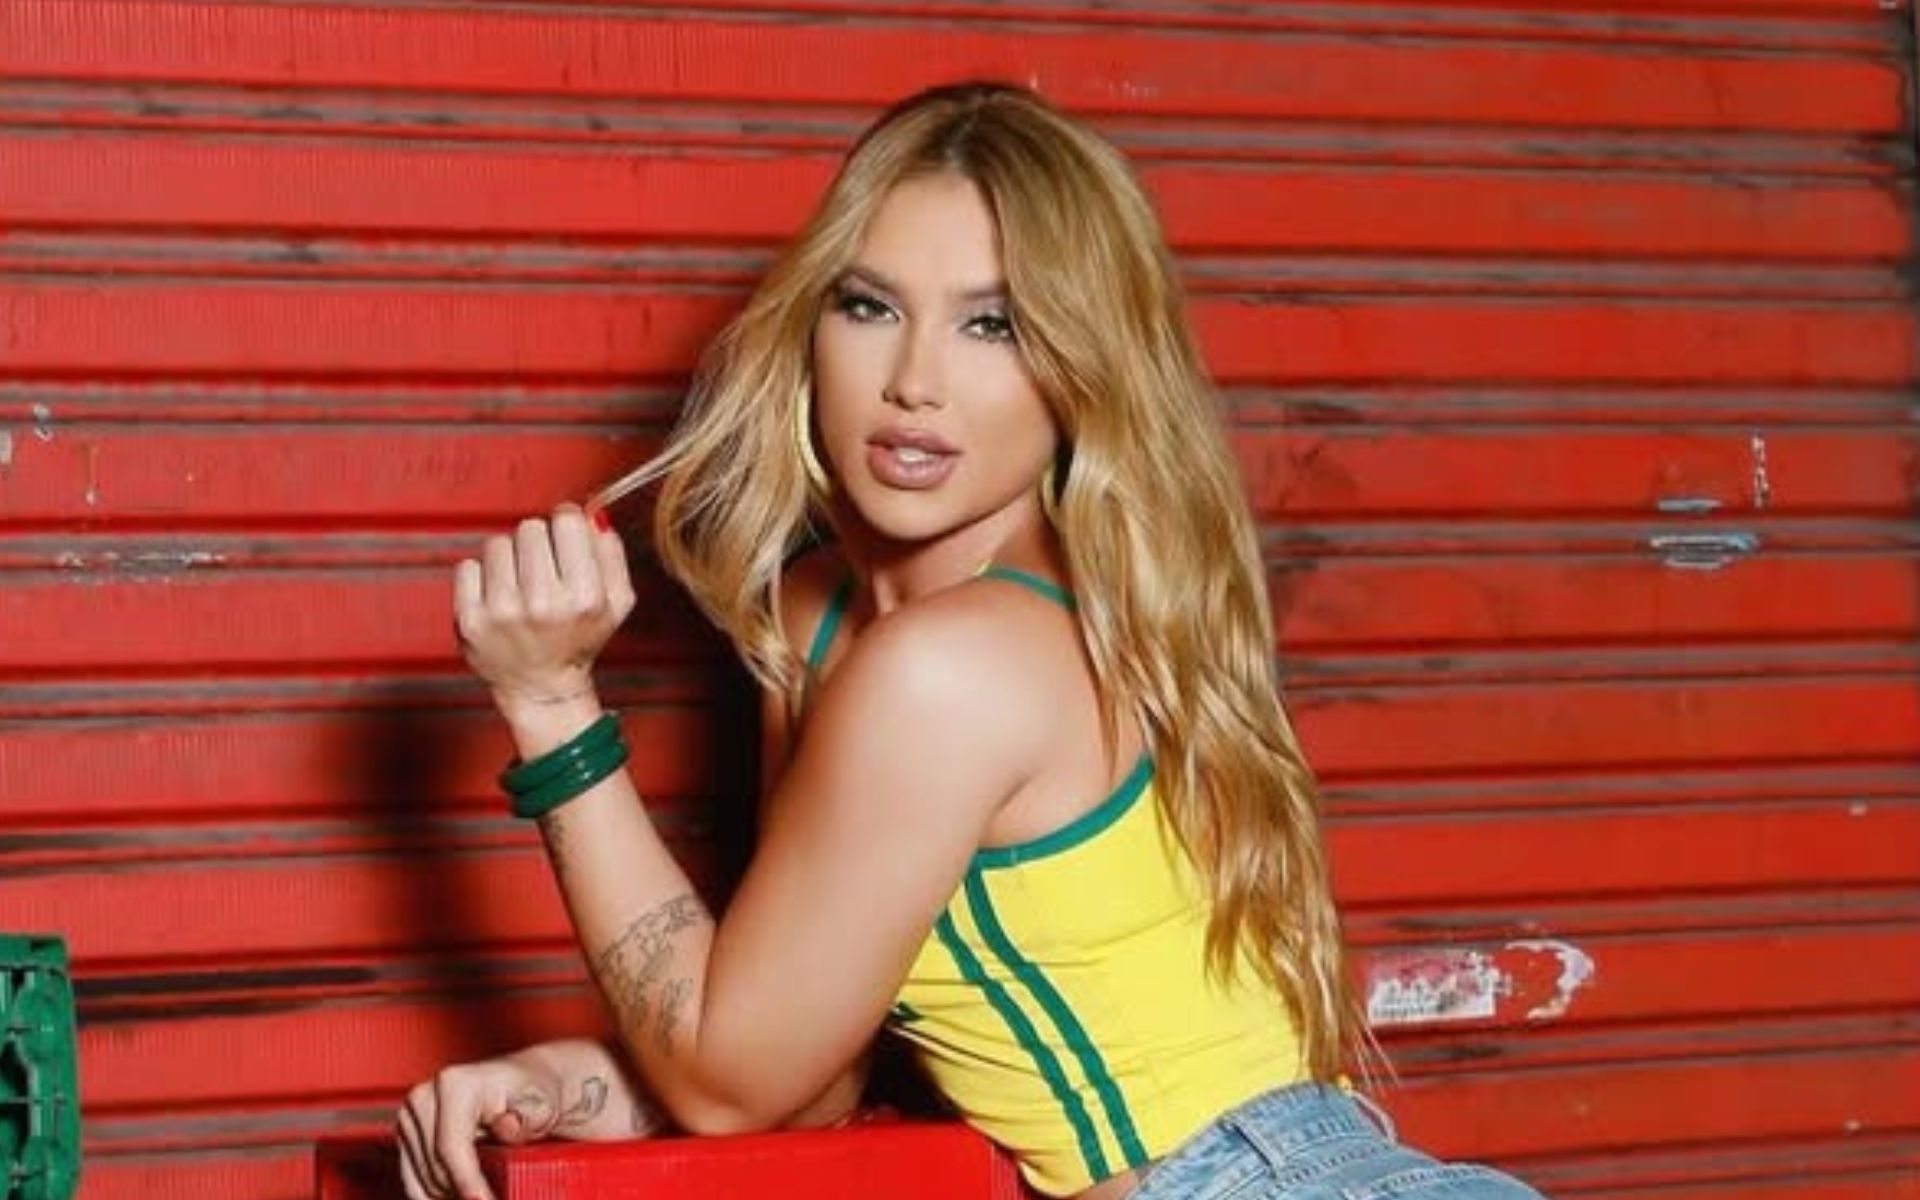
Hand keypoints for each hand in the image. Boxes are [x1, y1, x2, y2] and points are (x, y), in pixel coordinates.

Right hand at [394, 1056, 561, 1199]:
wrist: (522, 1085)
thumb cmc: (533, 1095)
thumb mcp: (543, 1104)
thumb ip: (528, 1118)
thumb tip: (507, 1126)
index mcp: (454, 1084)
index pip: (451, 1147)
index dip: (467, 1182)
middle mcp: (425, 1096)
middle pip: (434, 1168)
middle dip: (461, 1195)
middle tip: (492, 1199)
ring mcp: (411, 1116)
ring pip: (422, 1179)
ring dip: (448, 1197)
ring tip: (483, 1197)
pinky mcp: (407, 1136)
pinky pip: (413, 1181)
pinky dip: (434, 1197)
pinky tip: (459, 1199)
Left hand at [453, 503, 635, 714]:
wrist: (540, 686)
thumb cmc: (578, 640)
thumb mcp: (616, 602)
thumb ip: (612, 554)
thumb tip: (592, 516)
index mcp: (585, 597)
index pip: (566, 521)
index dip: (566, 525)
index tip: (564, 538)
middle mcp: (544, 605)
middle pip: (530, 528)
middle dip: (538, 544)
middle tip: (543, 572)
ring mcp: (503, 613)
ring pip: (498, 543)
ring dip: (509, 559)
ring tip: (519, 586)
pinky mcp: (470, 620)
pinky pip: (468, 566)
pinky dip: (480, 577)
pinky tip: (496, 598)